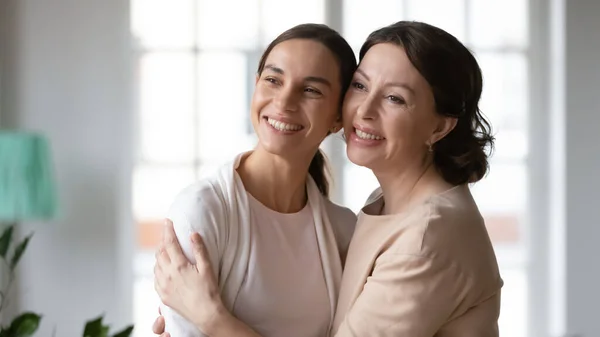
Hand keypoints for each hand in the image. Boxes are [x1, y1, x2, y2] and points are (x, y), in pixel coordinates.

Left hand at [153, 219, 224, 333]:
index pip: (169, 243)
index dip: (167, 230)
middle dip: (162, 241)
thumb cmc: (209, 291)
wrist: (205, 314)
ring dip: (159, 255)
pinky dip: (158, 269)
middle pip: (160, 252)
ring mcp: (164, 285)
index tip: (167, 221)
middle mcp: (168, 275)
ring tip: (165, 250)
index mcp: (179, 266)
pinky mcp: (163, 295)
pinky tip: (163, 269)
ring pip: (156, 265)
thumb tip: (193, 234)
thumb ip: (199, 249)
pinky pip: (156, 278)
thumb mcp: (207, 267)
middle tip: (167, 234)